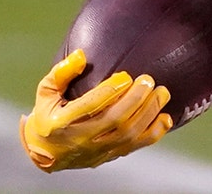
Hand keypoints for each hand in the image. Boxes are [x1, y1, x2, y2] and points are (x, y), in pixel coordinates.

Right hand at [19, 49, 171, 171]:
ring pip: (129, 133)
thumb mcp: (45, 92)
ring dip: (149, 113)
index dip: (110, 91)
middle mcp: (81, 138)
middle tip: (149, 80)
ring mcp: (98, 149)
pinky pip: (136, 146)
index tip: (126, 76)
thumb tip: (82, 55)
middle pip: (115, 120)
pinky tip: (166, 118)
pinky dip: (154, 133)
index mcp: (62, 122)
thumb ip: (61, 72)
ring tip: (162, 93)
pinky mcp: (110, 156)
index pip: (90, 106)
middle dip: (136, 99)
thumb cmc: (49, 114)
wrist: (47, 153)